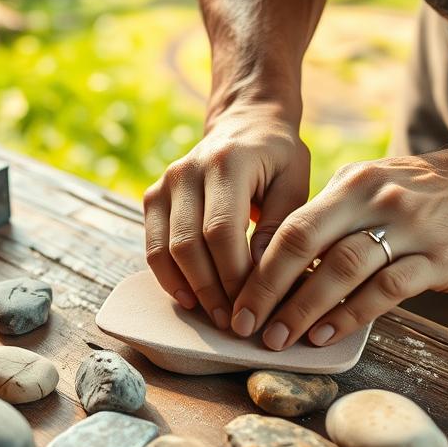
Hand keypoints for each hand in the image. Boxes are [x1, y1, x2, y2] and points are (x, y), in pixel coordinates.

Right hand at [143, 102, 310, 328]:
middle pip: (188, 245)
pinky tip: (191, 299)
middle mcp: (187, 170)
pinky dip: (169, 278)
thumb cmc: (277, 158)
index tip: (253, 307)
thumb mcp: (295, 184)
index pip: (221, 231)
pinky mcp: (152, 197)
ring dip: (190, 289)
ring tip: (216, 316)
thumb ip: (279, 228)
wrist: (244, 124)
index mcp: (226, 162)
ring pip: (165, 250)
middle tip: (235, 323)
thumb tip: (263, 280)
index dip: (233, 275)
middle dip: (212, 290)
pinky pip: (153, 247)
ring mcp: (165, 183)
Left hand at [229, 143, 447, 348]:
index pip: (290, 226)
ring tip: (279, 339)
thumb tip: (281, 261)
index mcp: (351, 184)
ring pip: (341, 269)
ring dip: (304, 308)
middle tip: (245, 326)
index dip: (257, 267)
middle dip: (267, 290)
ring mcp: (408, 228)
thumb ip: (333, 216)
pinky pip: (386, 289)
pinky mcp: (439, 257)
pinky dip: (351, 314)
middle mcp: (374, 200)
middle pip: (304, 244)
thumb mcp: (375, 186)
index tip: (235, 301)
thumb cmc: (430, 194)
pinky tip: (327, 334)